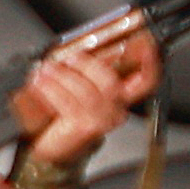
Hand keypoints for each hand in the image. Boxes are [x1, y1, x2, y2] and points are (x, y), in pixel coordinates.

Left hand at [16, 11, 160, 171]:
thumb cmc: (64, 115)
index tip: (142, 43)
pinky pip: (69, 102)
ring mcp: (102, 120)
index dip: (149, 62)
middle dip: (86, 65)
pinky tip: (40, 83)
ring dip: (62, 76)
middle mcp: (116, 110)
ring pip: (88, 91)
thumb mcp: (80, 88)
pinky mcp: (84, 126)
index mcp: (120, 97)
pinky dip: (51, 88)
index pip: (146, 80)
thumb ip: (86, 70)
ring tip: (46, 70)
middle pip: (111, 82)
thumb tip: (80, 47)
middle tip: (67, 59)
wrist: (51, 146)